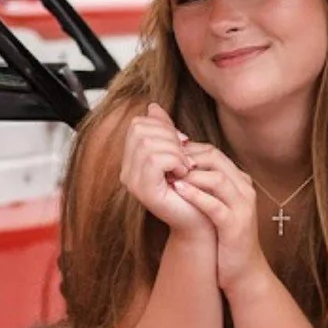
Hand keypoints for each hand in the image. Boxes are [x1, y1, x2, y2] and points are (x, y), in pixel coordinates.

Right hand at [119, 104, 214, 238]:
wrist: (201, 220)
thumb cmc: (193, 188)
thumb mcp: (178, 153)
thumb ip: (164, 131)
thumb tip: (153, 107)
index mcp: (132, 160)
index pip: (138, 124)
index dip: (163, 126)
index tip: (182, 143)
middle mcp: (126, 171)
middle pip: (140, 129)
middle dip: (169, 136)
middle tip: (185, 156)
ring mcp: (132, 182)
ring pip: (147, 143)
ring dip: (174, 150)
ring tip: (185, 166)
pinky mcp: (144, 191)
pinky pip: (155, 160)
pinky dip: (174, 161)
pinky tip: (184, 173)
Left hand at [171, 144, 268, 294]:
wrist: (243, 270)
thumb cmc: (225, 237)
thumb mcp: (217, 205)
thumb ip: (204, 186)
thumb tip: (176, 169)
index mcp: (240, 181)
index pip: (213, 152)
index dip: (188, 151)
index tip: (165, 156)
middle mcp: (245, 189)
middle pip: (216, 159)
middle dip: (187, 158)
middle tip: (164, 162)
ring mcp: (243, 207)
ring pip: (217, 178)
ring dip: (190, 175)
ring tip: (168, 175)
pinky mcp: (235, 225)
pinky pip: (214, 205)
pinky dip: (195, 196)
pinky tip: (178, 191)